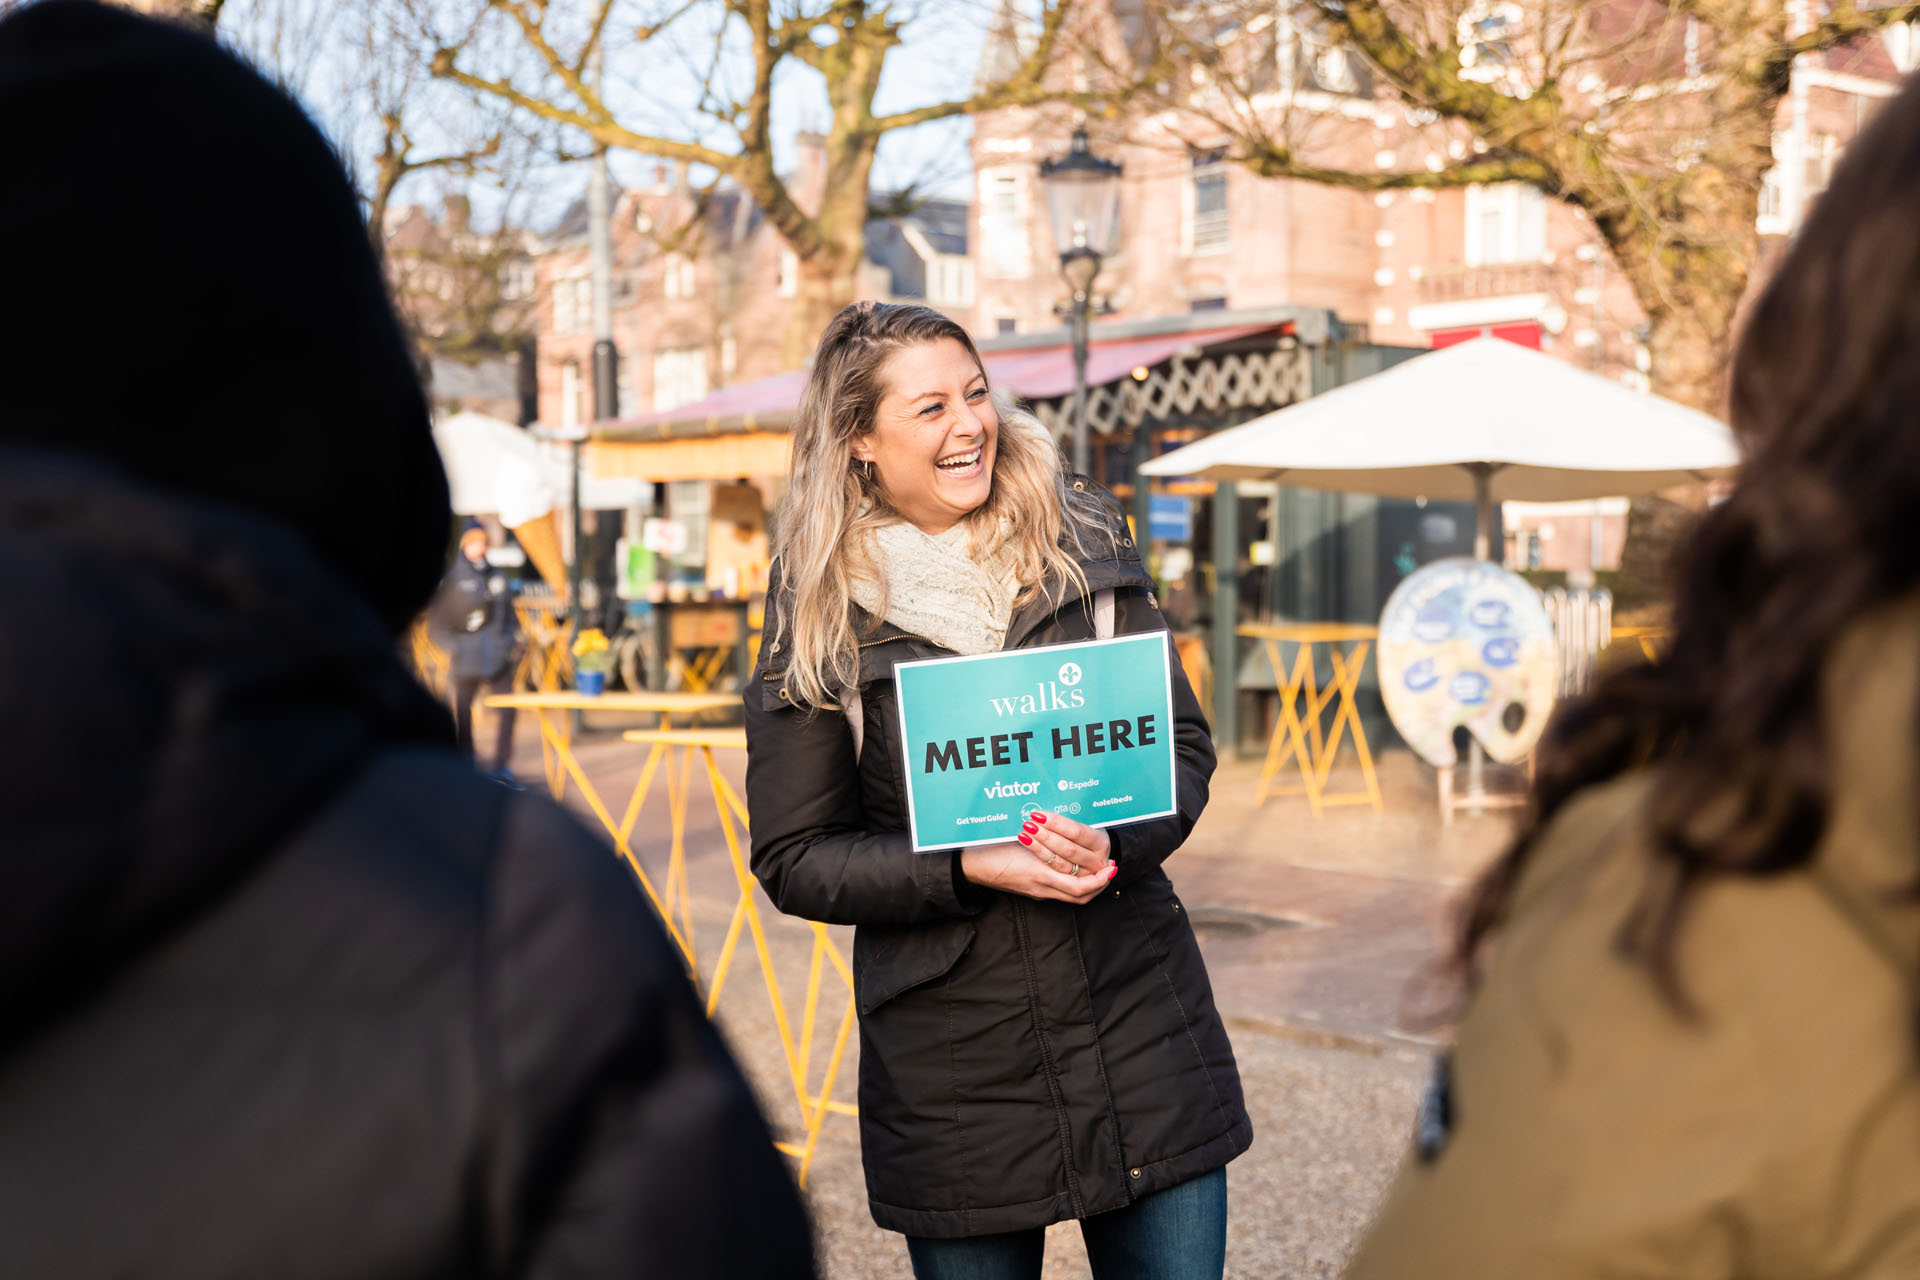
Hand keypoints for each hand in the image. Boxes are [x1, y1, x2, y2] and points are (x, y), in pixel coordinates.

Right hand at [961, 818, 1113, 904]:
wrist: (969, 865)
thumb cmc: (990, 848)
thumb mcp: (1020, 839)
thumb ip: (1043, 838)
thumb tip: (1062, 827)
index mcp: (1040, 874)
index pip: (1080, 887)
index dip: (1099, 879)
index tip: (1111, 867)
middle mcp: (1040, 886)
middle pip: (1080, 895)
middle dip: (1099, 884)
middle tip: (1110, 870)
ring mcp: (1035, 891)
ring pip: (1070, 896)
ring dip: (1088, 884)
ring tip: (1098, 871)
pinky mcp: (1030, 890)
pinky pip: (1058, 891)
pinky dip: (1072, 883)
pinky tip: (1075, 870)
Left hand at [1020, 810, 1111, 878]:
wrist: (1092, 857)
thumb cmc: (1084, 835)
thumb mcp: (1087, 823)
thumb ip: (1076, 817)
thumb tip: (1056, 797)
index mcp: (1101, 842)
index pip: (1077, 832)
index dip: (1057, 823)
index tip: (1039, 815)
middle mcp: (1096, 861)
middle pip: (1069, 849)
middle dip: (1046, 836)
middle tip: (1028, 824)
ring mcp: (1086, 876)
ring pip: (1060, 863)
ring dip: (1039, 847)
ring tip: (1024, 834)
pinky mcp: (1072, 887)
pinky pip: (1055, 874)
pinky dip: (1039, 857)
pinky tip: (1027, 845)